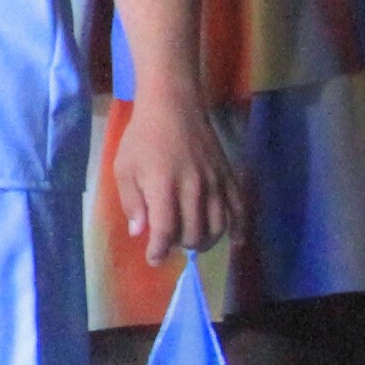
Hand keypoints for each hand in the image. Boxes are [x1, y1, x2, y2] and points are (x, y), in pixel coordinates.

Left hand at [114, 91, 246, 264]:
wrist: (174, 105)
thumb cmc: (142, 137)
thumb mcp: (124, 168)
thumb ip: (132, 202)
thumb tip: (140, 233)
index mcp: (164, 186)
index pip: (165, 230)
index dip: (159, 250)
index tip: (154, 259)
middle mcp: (193, 188)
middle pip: (194, 232)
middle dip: (181, 245)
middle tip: (170, 243)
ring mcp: (215, 182)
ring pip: (218, 225)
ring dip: (206, 241)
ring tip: (193, 242)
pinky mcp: (228, 175)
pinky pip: (240, 207)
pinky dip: (240, 227)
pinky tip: (237, 241)